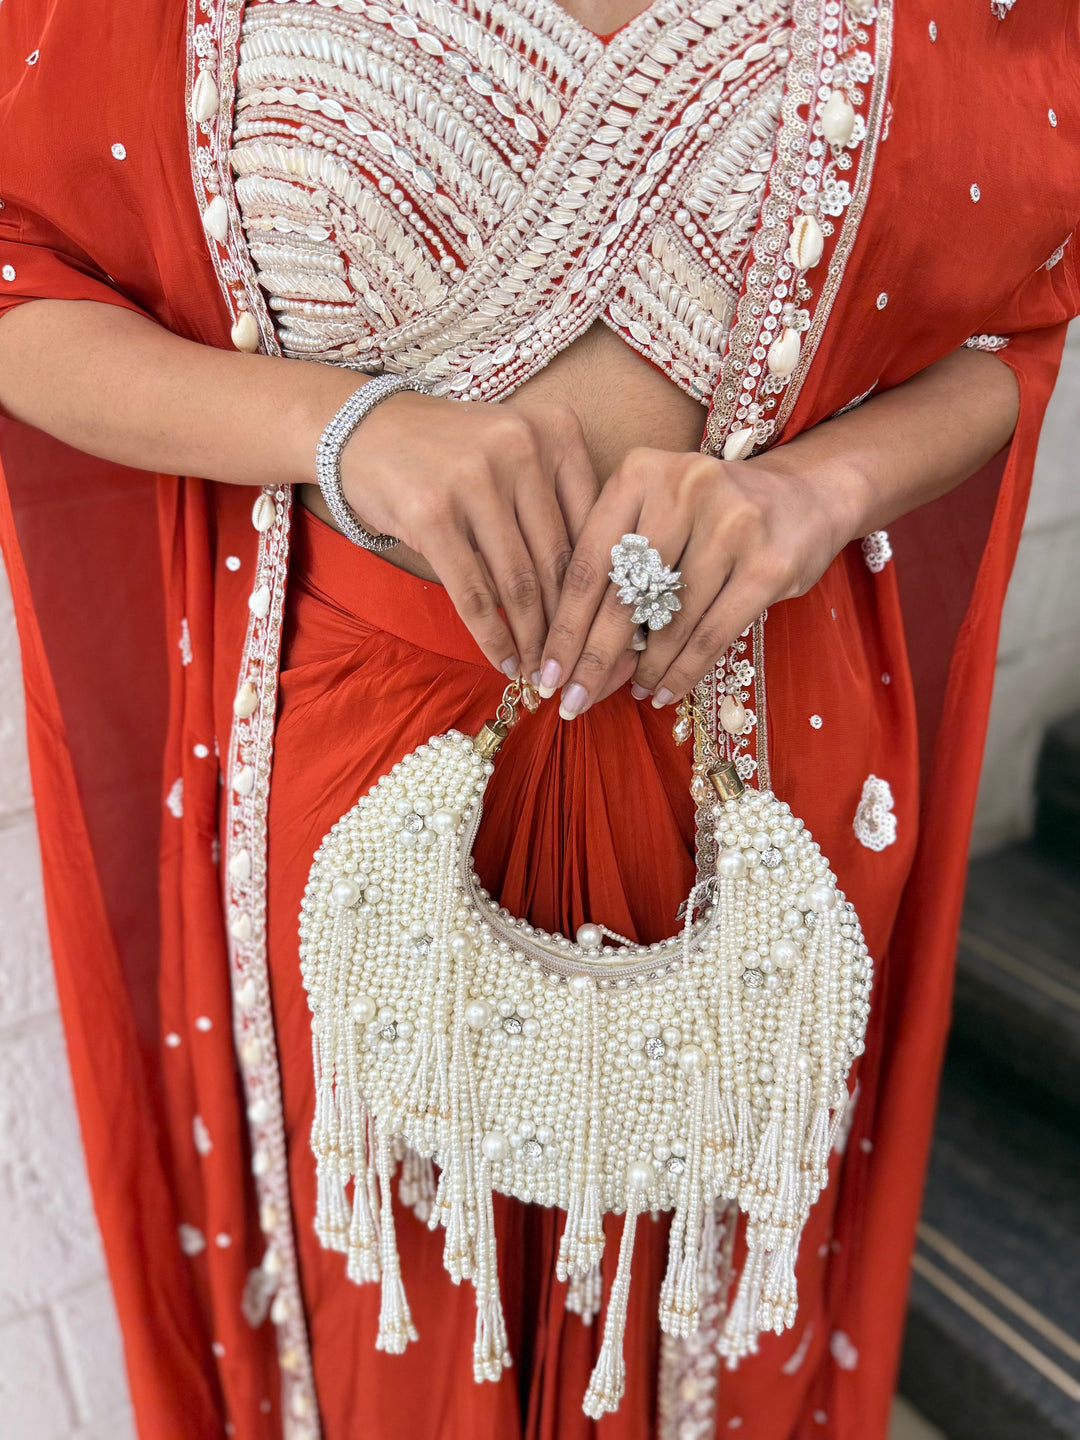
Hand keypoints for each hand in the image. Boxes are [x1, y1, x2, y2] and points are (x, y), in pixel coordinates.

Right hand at [340, 393, 599, 680]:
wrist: (364, 429)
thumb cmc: (451, 453)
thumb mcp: (515, 454)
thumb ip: (555, 500)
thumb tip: (592, 590)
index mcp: (556, 430)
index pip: (591, 524)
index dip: (598, 586)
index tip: (599, 627)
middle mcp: (522, 447)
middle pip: (556, 557)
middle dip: (566, 623)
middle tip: (573, 664)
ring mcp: (475, 479)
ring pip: (519, 581)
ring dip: (531, 638)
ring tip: (540, 670)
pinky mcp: (433, 514)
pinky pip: (474, 592)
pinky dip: (493, 636)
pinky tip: (504, 661)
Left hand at [536, 447, 865, 717]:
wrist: (803, 497)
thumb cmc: (708, 518)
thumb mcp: (655, 516)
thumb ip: (617, 570)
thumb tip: (574, 658)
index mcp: (639, 472)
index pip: (588, 562)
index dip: (563, 626)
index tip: (543, 673)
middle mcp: (683, 487)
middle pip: (623, 594)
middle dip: (594, 658)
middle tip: (573, 701)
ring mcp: (731, 523)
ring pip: (668, 620)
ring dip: (645, 669)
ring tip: (631, 692)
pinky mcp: (767, 563)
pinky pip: (711, 634)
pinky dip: (683, 671)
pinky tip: (664, 691)